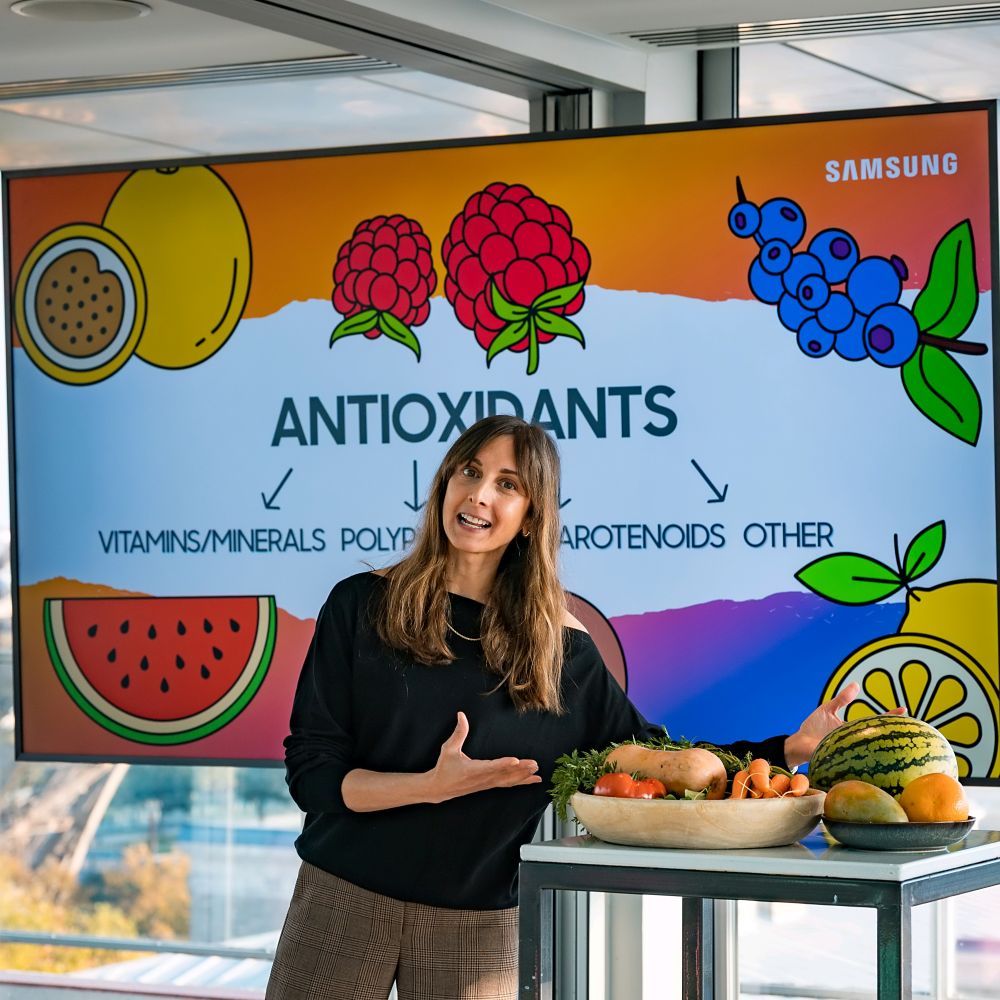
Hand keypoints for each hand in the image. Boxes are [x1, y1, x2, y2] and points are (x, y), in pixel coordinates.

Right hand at [426, 711, 541, 802]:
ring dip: (523, 777)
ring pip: (508, 781)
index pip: (491, 766)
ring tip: (536, 772)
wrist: (439, 788)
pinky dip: (521, 782)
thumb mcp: (448, 749)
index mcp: (473, 769)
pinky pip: (507, 784)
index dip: (503, 764)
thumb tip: (461, 715)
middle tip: (534, 764)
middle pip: (504, 775)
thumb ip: (458, 733)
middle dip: (520, 770)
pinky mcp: (489, 785)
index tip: (515, 760)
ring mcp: (487, 783)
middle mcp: (483, 778)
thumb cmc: (444, 768)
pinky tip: (532, 780)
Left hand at [783, 682, 905, 767]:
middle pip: (878, 737)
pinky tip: (878, 762)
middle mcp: (856, 742)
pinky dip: (865, 760)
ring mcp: (850, 751)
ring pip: (871, 750)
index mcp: (854, 730)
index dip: (889, 717)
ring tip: (903, 742)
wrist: (798, 744)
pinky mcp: (841, 759)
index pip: (875, 722)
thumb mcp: (828, 710)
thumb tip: (856, 684)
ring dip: (885, 747)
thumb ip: (842, 699)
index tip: (904, 710)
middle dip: (894, 734)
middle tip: (912, 729)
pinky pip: (854, 760)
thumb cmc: (813, 727)